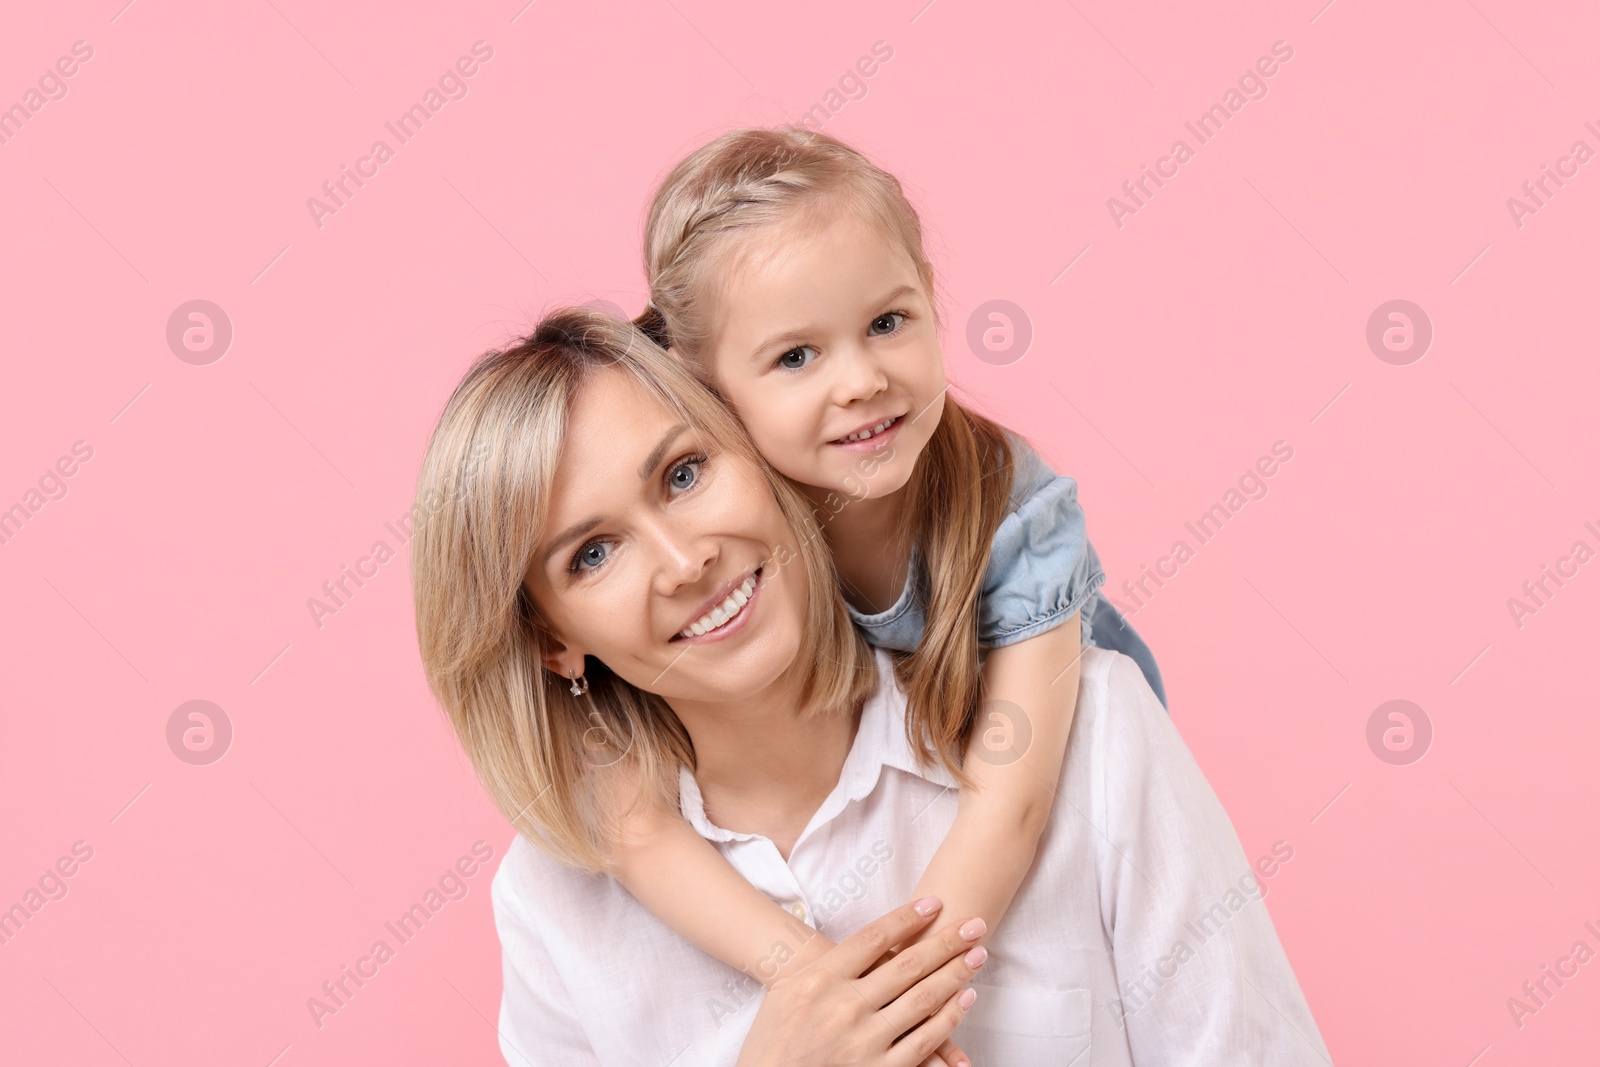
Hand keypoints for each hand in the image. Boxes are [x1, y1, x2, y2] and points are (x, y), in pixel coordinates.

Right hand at [735, 896, 987, 1066]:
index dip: (908, 918)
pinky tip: (963, 1002)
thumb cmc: (773, 1040)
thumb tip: (865, 943)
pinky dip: (948, 1020)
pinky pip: (923, 1042)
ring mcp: (862, 1041)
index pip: (873, 939)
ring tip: (976, 957)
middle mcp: (842, 1006)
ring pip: (922, 1001)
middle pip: (907, 965)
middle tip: (975, 925)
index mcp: (818, 979)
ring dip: (954, 975)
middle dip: (946, 942)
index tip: (935, 904)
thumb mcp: (787, 993)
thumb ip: (825, 968)